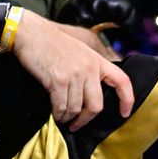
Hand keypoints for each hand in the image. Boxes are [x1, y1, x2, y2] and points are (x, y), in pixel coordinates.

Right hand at [11, 10, 133, 130]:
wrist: (30, 33)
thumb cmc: (51, 42)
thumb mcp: (78, 50)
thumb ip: (88, 67)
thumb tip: (90, 91)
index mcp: (96, 60)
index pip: (122, 81)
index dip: (127, 99)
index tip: (124, 113)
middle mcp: (88, 69)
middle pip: (96, 105)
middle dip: (86, 119)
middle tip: (77, 125)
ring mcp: (74, 75)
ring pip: (76, 109)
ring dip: (67, 118)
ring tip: (61, 118)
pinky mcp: (57, 81)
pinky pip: (61, 107)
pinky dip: (57, 114)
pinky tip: (54, 114)